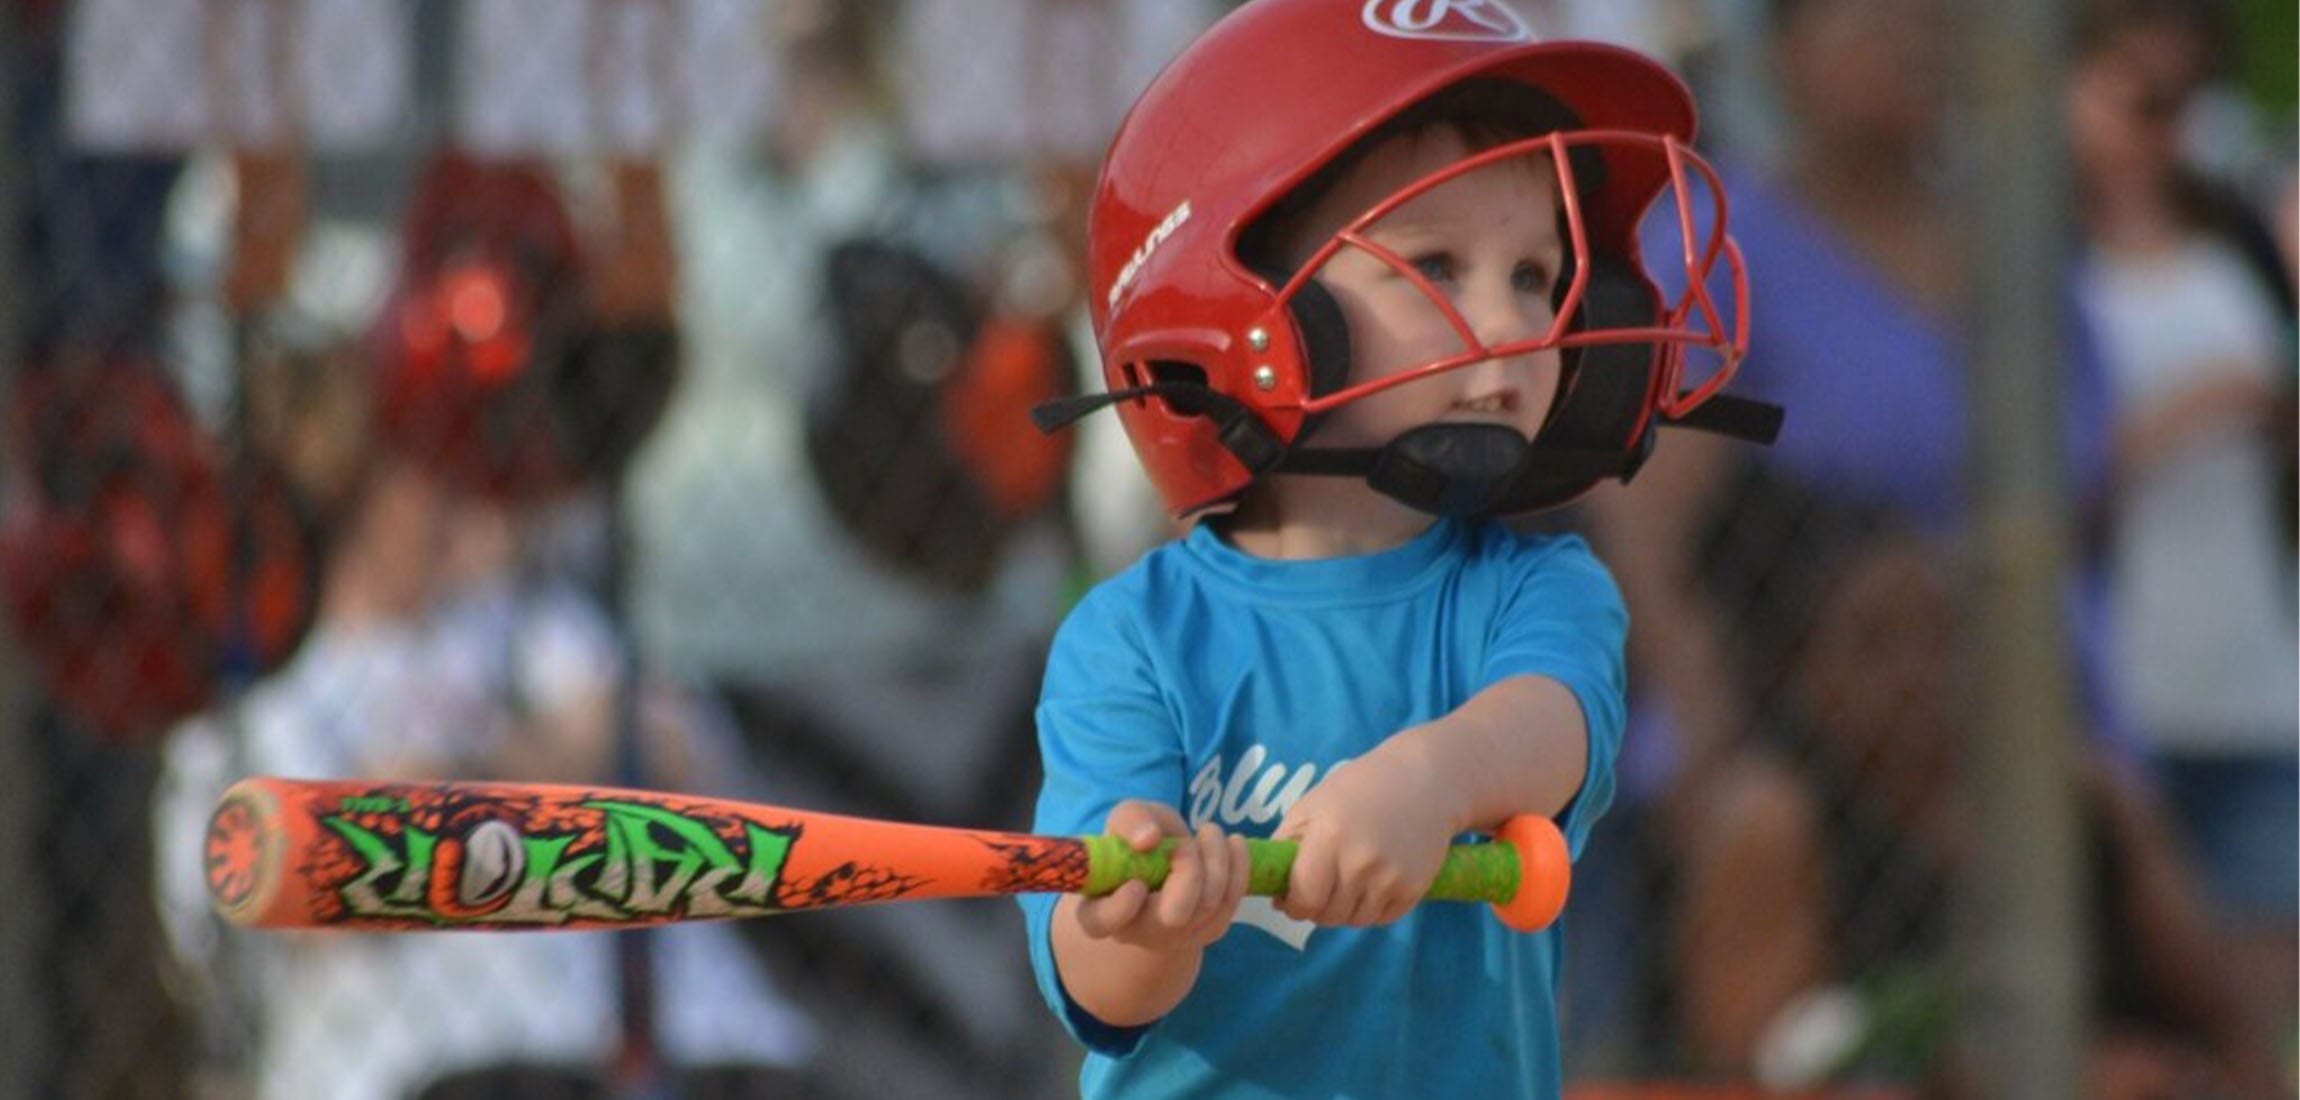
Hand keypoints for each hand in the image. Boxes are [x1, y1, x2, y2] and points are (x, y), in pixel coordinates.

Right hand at [1072, 800, 1249, 952]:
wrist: (1165, 861)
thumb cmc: (1139, 841)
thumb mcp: (1128, 819)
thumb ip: (1131, 820)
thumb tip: (1148, 838)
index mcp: (1101, 908)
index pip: (1102, 922)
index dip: (1120, 909)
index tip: (1136, 884)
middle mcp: (1135, 932)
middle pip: (1172, 917)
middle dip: (1190, 872)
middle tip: (1185, 842)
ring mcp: (1176, 937)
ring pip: (1207, 905)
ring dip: (1216, 859)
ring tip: (1209, 831)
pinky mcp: (1209, 931)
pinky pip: (1230, 903)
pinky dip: (1238, 868)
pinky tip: (1235, 843)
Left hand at [1274, 739, 1458, 926]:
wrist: (1423, 781)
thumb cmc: (1358, 789)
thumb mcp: (1311, 806)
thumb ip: (1285, 847)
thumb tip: (1275, 895)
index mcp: (1330, 838)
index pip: (1304, 898)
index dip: (1293, 905)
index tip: (1291, 899)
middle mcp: (1361, 862)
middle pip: (1328, 915)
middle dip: (1316, 909)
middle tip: (1319, 889)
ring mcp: (1391, 877)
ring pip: (1354, 920)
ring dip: (1343, 910)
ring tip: (1345, 882)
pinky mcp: (1414, 888)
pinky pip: (1380, 918)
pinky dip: (1370, 908)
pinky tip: (1370, 882)